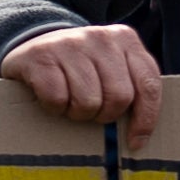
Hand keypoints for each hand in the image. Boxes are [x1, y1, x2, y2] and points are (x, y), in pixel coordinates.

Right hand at [0, 21, 165, 138]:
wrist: (31, 44)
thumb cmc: (79, 67)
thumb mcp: (111, 67)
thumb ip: (130, 87)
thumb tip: (140, 137)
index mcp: (125, 39)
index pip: (148, 85)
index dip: (145, 119)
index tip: (135, 142)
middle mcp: (100, 37)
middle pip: (119, 97)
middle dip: (104, 114)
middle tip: (92, 111)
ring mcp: (69, 43)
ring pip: (88, 101)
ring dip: (77, 113)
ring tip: (70, 102)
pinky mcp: (41, 55)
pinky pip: (57, 99)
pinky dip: (53, 107)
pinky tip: (50, 96)